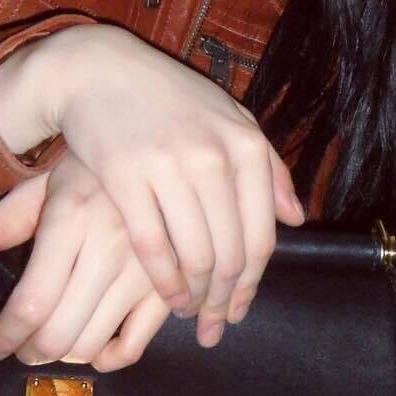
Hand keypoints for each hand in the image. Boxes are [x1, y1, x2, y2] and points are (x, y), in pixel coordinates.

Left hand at [0, 153, 172, 370]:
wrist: (152, 155)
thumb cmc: (86, 175)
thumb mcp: (36, 191)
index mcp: (72, 219)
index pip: (32, 301)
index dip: (5, 335)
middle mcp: (110, 246)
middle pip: (60, 332)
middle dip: (29, 351)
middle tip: (20, 347)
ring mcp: (145, 269)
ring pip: (93, 343)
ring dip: (63, 356)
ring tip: (51, 342)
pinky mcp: (167, 284)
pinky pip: (135, 344)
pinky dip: (109, 359)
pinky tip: (95, 347)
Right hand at [24, 25, 305, 345]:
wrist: (98, 69)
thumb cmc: (169, 99)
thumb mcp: (230, 119)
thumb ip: (269, 167)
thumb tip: (297, 219)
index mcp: (246, 145)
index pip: (261, 236)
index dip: (252, 285)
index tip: (239, 311)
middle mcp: (214, 156)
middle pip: (230, 254)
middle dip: (223, 301)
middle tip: (213, 327)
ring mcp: (169, 165)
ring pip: (195, 256)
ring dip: (195, 297)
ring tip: (189, 313)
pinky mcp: (125, 176)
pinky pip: (152, 247)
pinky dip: (163, 282)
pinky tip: (165, 296)